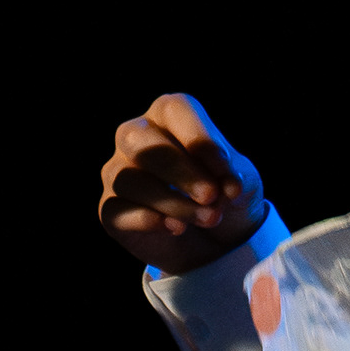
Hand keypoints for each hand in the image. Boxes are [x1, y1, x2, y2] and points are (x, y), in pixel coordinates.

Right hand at [96, 93, 268, 267]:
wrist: (214, 240)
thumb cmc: (223, 195)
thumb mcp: (240, 182)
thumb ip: (232, 178)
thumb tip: (223, 188)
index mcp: (169, 116)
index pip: (175, 110)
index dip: (200, 139)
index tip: (227, 173)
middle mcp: (136, 137)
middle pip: (141, 141)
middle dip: (180, 171)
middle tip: (211, 196)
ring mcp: (118, 172)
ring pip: (129, 179)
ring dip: (172, 202)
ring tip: (207, 218)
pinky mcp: (110, 209)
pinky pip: (117, 210)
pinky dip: (148, 220)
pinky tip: (176, 228)